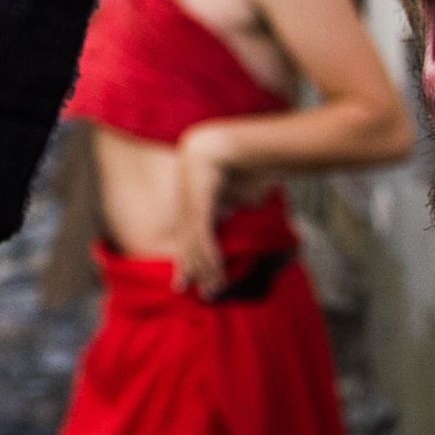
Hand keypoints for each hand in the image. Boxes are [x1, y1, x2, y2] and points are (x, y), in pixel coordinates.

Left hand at [170, 126, 233, 298]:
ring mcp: (190, 199)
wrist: (242, 141)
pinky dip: (210, 259)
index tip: (187, 277)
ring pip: (194, 242)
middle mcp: (187, 198)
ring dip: (205, 270)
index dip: (187, 256)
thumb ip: (229, 207)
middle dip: (191, 269)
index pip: (188, 231)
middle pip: (186, 241)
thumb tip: (236, 215)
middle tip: (195, 293)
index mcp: (193, 194)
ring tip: (212, 291)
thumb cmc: (248, 161)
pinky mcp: (198, 202)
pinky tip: (214, 275)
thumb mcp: (237, 191)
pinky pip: (202, 236)